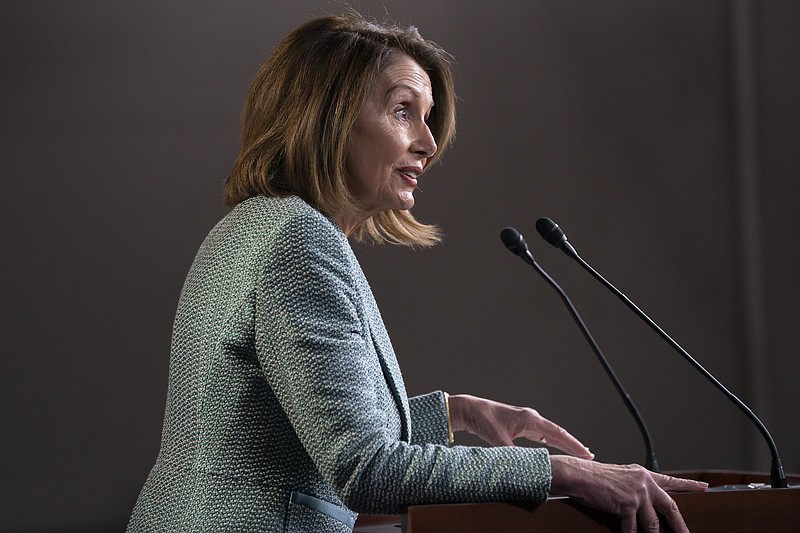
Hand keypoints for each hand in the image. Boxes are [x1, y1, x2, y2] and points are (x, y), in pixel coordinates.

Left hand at [447, 394, 593, 458]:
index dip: (573, 445)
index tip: (587, 453)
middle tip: (589, 456)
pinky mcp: (520, 425)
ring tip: (577, 453)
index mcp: (530, 419)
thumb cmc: (483, 419)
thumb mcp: (498, 440)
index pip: (557, 434)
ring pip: (550, 435)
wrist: (470, 410)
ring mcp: (526, 421)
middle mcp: (531, 418)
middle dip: (573, 445)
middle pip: (557, 434)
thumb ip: (512, 455)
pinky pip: (540, 435)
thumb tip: (524, 468)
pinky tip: (555, 449)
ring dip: (562, 444)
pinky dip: (550, 442)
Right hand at [550, 455, 707, 532]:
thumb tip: (646, 502)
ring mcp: (638, 494)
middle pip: (670, 507)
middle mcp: (644, 482)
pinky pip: (633, 528)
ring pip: (653, 523)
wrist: (580, 475)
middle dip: (680, 525)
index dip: (689, 484)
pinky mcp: (628, 504)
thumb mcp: (622, 477)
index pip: (671, 480)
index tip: (704, 487)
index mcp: (643, 474)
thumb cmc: (595, 477)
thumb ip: (636, 487)